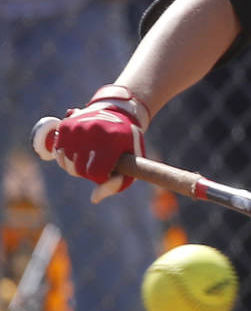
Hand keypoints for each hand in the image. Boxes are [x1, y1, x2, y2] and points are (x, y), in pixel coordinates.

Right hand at [51, 86, 149, 203]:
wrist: (118, 112)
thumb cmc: (126, 143)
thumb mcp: (131, 163)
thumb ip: (116, 184)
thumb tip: (94, 199)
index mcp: (112, 141)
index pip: (96, 173)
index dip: (100, 177)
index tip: (107, 171)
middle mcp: (92, 131)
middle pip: (78, 170)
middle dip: (87, 172)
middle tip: (97, 162)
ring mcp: (77, 126)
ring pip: (66, 162)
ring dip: (76, 164)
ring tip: (89, 155)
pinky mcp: (65, 124)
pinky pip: (58, 151)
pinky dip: (66, 155)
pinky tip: (79, 149)